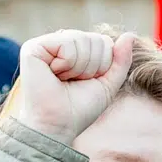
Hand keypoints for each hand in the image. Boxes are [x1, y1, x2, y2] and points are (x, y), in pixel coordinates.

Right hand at [10, 30, 136, 145]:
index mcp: (73, 50)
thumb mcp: (107, 84)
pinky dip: (67, 63)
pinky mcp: (33, 48)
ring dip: (79, 68)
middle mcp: (58, 44)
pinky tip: (53, 74)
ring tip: (62, 80)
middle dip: (92, 66)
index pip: (103, 41)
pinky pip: (67, 43)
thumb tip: (129, 35)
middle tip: (73, 82)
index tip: (84, 82)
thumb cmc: (79, 109)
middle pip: (94, 39)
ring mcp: (44, 45)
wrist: (58, 126)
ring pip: (81, 39)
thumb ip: (120, 61)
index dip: (102, 65)